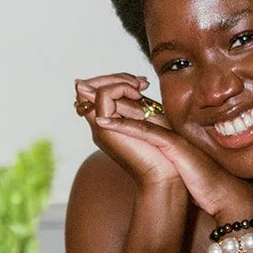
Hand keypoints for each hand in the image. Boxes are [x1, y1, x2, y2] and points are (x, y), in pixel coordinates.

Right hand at [75, 74, 182, 189]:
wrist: (164, 174)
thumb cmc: (164, 150)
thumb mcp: (150, 118)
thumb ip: (138, 103)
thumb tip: (136, 82)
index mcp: (109, 122)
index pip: (96, 92)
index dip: (115, 80)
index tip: (141, 84)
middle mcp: (100, 124)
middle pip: (88, 88)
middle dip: (114, 78)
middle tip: (140, 83)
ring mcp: (100, 127)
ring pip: (91, 89)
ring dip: (117, 81)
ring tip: (140, 89)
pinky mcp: (105, 128)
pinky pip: (103, 97)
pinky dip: (119, 88)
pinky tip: (138, 96)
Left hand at [80, 76, 252, 221]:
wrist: (219, 191)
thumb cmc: (198, 179)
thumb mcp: (173, 159)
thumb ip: (158, 147)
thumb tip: (140, 146)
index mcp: (164, 127)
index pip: (133, 102)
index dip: (111, 92)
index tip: (89, 90)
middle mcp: (166, 125)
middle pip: (131, 98)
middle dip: (104, 88)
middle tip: (80, 84)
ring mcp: (169, 133)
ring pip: (135, 110)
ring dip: (109, 100)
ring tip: (85, 95)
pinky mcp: (171, 145)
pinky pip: (144, 131)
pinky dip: (123, 125)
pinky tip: (104, 122)